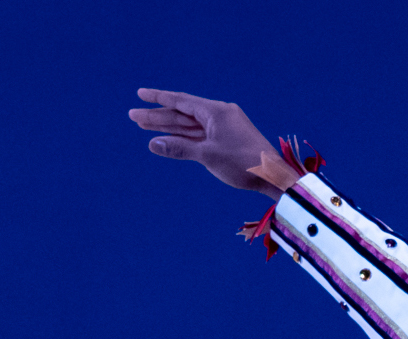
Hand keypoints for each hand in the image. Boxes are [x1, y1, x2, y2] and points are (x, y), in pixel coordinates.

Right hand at [129, 88, 276, 190]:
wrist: (273, 177)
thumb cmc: (244, 164)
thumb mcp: (207, 156)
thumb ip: (179, 148)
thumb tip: (153, 144)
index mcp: (216, 111)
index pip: (181, 101)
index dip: (158, 98)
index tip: (139, 93)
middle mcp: (220, 115)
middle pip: (183, 113)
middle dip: (158, 116)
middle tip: (133, 116)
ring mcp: (224, 127)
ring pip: (190, 125)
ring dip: (168, 127)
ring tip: (143, 126)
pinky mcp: (227, 140)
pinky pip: (200, 135)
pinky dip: (184, 137)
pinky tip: (168, 138)